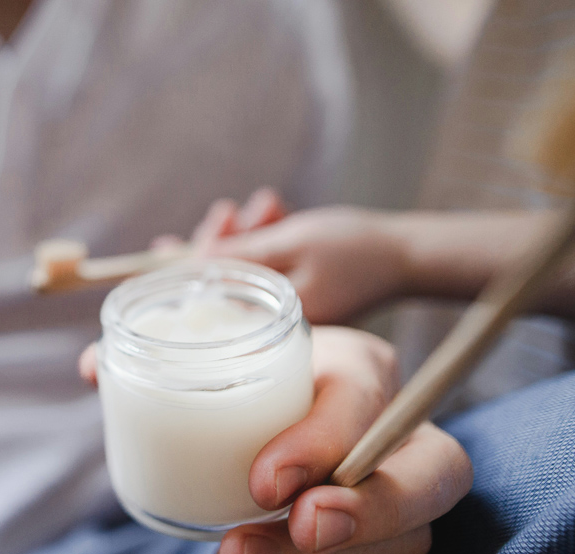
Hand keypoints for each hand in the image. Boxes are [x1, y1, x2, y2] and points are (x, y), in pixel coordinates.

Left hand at [78, 327, 472, 553]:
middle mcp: (397, 427)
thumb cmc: (243, 386)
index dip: (323, 440)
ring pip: (409, 538)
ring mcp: (401, 491)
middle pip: (432, 472)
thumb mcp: (215, 360)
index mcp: (357, 366)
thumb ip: (161, 360)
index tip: (262, 483)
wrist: (267, 431)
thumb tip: (90, 366)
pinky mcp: (385, 543)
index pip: (366, 395)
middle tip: (295, 527)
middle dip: (368, 511)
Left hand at [189, 189, 408, 323]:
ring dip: (246, 235)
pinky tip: (273, 213)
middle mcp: (272, 327)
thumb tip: (190, 263)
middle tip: (226, 213)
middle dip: (219, 244)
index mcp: (267, 325)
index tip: (163, 244)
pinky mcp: (295, 298)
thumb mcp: (290, 244)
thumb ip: (239, 254)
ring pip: (244, 271)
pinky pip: (266, 270)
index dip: (183, 270)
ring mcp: (284, 313)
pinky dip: (266, 242)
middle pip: (221, 285)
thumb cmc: (356, 249)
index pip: (207, 300)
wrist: (410, 254)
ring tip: (266, 205)